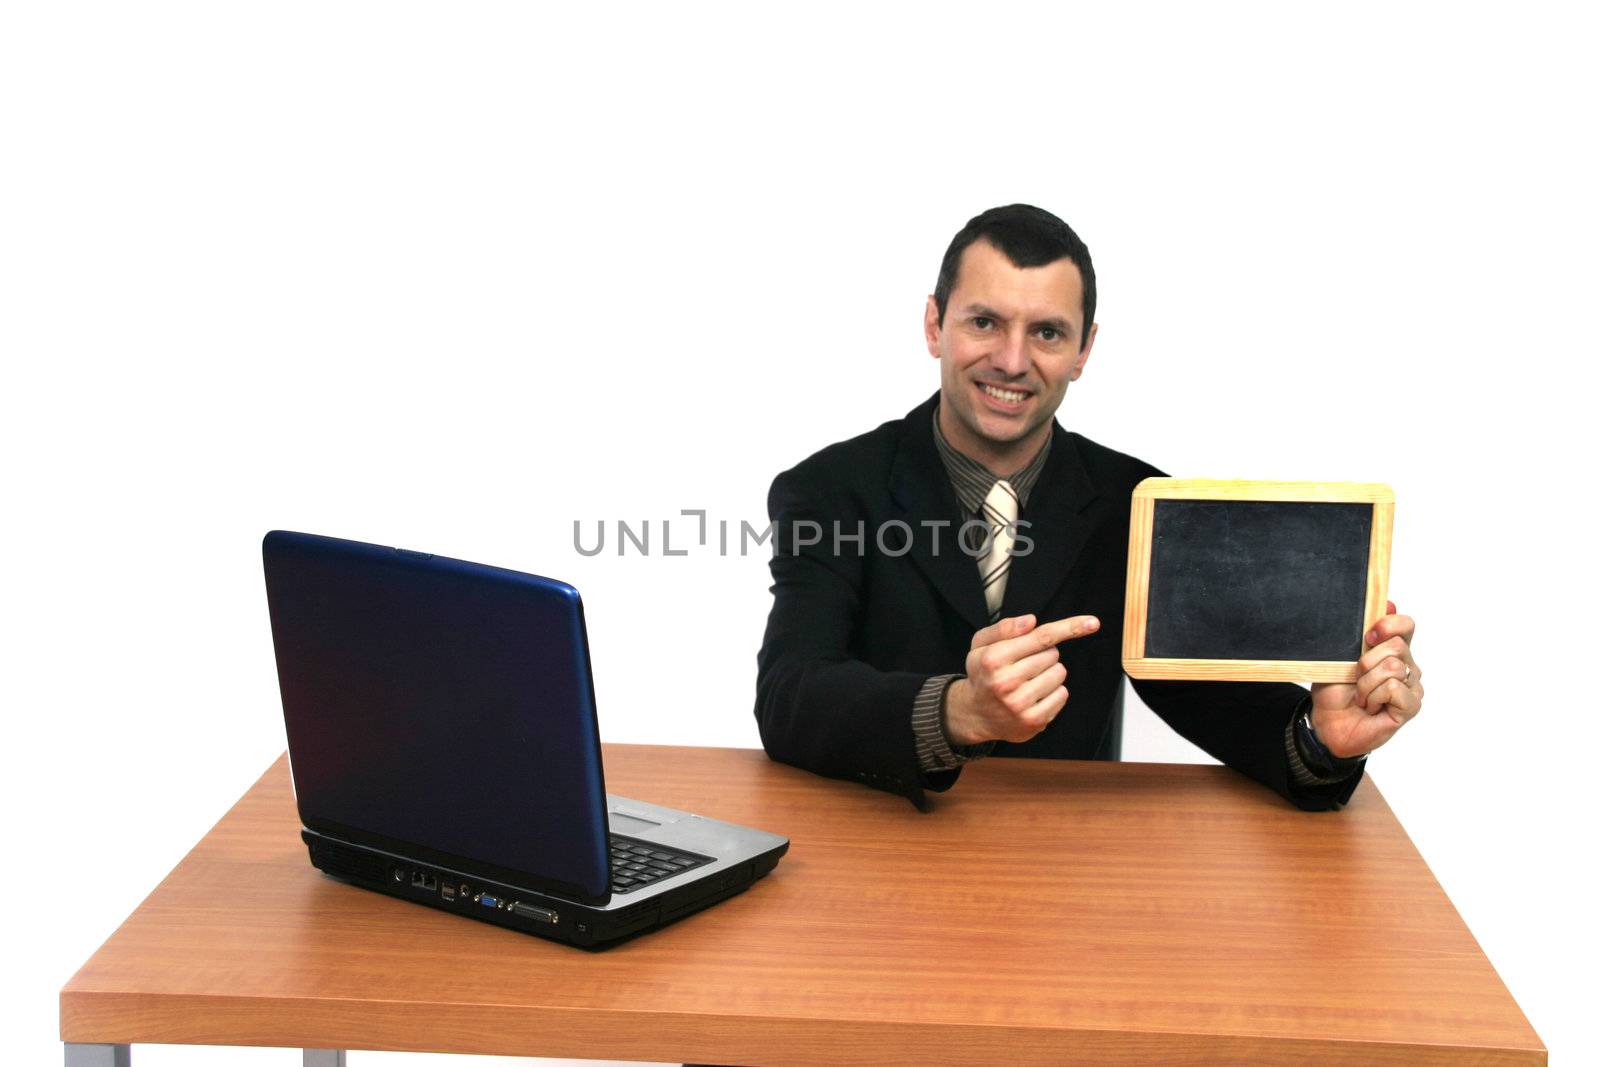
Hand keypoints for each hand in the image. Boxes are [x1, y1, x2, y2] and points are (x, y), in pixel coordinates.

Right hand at [945, 613, 1100, 745]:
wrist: (975, 714)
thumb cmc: (983, 675)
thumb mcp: (980, 645)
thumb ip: (1004, 628)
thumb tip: (1030, 621)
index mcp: (994, 658)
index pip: (1041, 637)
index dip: (1068, 627)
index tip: (1092, 623)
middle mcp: (1006, 681)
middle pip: (1052, 654)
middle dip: (1043, 654)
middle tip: (1024, 664)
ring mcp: (1020, 703)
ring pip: (1060, 673)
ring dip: (1050, 672)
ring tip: (1029, 680)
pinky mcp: (1034, 720)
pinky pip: (1062, 694)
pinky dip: (1054, 691)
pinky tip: (1035, 695)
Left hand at [1308, 601, 1422, 758]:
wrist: (1328, 722)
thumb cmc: (1335, 690)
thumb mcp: (1341, 656)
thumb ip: (1361, 632)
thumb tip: (1388, 602)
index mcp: (1391, 649)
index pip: (1406, 624)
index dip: (1388, 624)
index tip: (1368, 636)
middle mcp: (1407, 665)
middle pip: (1396, 646)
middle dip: (1366, 662)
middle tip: (1356, 678)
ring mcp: (1412, 686)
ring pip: (1393, 667)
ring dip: (1366, 683)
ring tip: (1362, 696)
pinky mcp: (1411, 705)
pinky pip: (1394, 688)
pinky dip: (1373, 697)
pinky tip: (1371, 707)